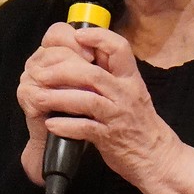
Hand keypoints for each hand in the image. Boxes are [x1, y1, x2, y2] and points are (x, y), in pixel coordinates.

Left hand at [16, 22, 182, 190]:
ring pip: (87, 100)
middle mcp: (126, 94)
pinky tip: (50, 124)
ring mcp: (118, 116)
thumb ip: (112, 75)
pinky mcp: (110, 138)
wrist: (156, 157)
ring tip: (37, 97)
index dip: (98, 37)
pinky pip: (85, 128)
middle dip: (63, 71)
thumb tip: (87, 54)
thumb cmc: (139, 122)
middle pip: (93, 74)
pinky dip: (66, 126)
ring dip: (58, 98)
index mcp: (131, 79)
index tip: (76, 36)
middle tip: (40, 73)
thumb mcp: (131, 92)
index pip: (119, 48)